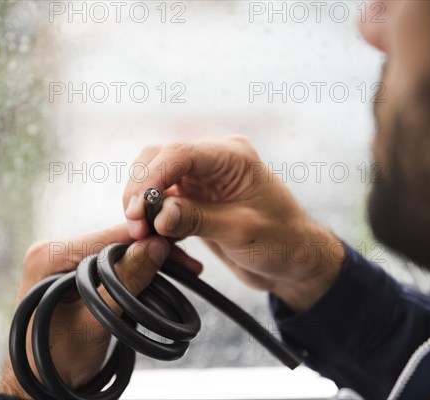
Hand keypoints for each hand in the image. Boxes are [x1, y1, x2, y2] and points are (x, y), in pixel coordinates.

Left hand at [0, 224, 201, 397]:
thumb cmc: (55, 361)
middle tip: (187, 264)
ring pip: (117, 255)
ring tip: (183, 270)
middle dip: (151, 252)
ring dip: (148, 264)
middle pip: (114, 243)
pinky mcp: (76, 277)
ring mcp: (64, 264)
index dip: (145, 239)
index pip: (106, 236)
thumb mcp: (94, 322)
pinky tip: (161, 277)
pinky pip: (112, 268)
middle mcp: (54, 253)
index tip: (177, 246)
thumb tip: (155, 246)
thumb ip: (123, 282)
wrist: (41, 387)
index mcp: (48, 256)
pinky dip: (136, 274)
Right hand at [124, 136, 344, 311]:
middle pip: (158, 159)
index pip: (179, 153)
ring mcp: (201, 180)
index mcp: (231, 157)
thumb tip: (158, 215)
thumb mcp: (241, 231)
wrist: (293, 260)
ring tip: (142, 235)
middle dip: (140, 190)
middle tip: (135, 226)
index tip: (137, 209)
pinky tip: (155, 239)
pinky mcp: (193, 200)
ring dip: (141, 205)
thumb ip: (199, 220)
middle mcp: (212, 162)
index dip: (152, 178)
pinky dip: (152, 219)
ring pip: (154, 179)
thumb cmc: (282, 241)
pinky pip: (160, 202)